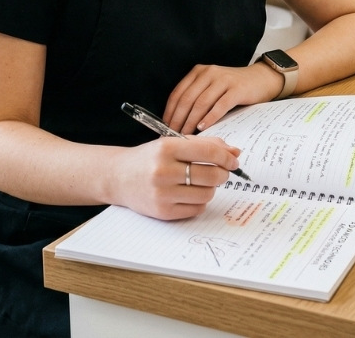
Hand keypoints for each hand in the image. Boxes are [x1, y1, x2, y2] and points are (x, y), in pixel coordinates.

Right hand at [110, 135, 240, 219]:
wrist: (118, 177)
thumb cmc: (150, 158)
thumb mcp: (173, 144)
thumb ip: (205, 145)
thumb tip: (236, 153)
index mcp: (167, 148)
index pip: (209, 151)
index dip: (227, 157)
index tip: (233, 160)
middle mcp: (163, 171)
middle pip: (211, 174)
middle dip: (222, 173)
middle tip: (221, 172)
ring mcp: (162, 193)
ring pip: (207, 193)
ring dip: (211, 188)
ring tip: (202, 182)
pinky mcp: (163, 212)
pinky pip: (196, 209)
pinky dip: (200, 201)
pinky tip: (191, 193)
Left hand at [164, 61, 281, 133]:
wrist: (261, 79)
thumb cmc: (234, 87)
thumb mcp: (212, 87)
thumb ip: (197, 98)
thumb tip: (178, 121)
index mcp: (199, 72)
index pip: (178, 92)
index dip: (170, 111)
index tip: (164, 126)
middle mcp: (209, 73)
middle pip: (187, 98)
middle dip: (178, 119)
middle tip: (173, 134)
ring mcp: (223, 80)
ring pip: (201, 103)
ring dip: (191, 121)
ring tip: (186, 134)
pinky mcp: (236, 89)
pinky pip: (219, 105)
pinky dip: (209, 118)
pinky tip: (203, 128)